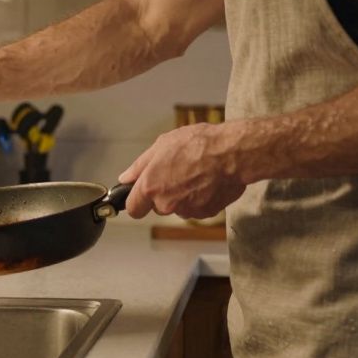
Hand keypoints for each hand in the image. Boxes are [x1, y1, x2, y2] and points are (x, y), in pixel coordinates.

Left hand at [117, 123, 245, 219]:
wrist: (232, 153)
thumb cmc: (198, 144)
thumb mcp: (162, 145)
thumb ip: (140, 165)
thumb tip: (126, 178)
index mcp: (151, 187)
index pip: (134, 209)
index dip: (137, 201)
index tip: (142, 195)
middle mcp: (166, 204)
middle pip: (158, 207)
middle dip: (164, 194)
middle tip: (177, 173)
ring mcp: (187, 211)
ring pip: (178, 207)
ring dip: (183, 196)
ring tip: (196, 174)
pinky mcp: (206, 214)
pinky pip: (197, 208)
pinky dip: (201, 198)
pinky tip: (208, 181)